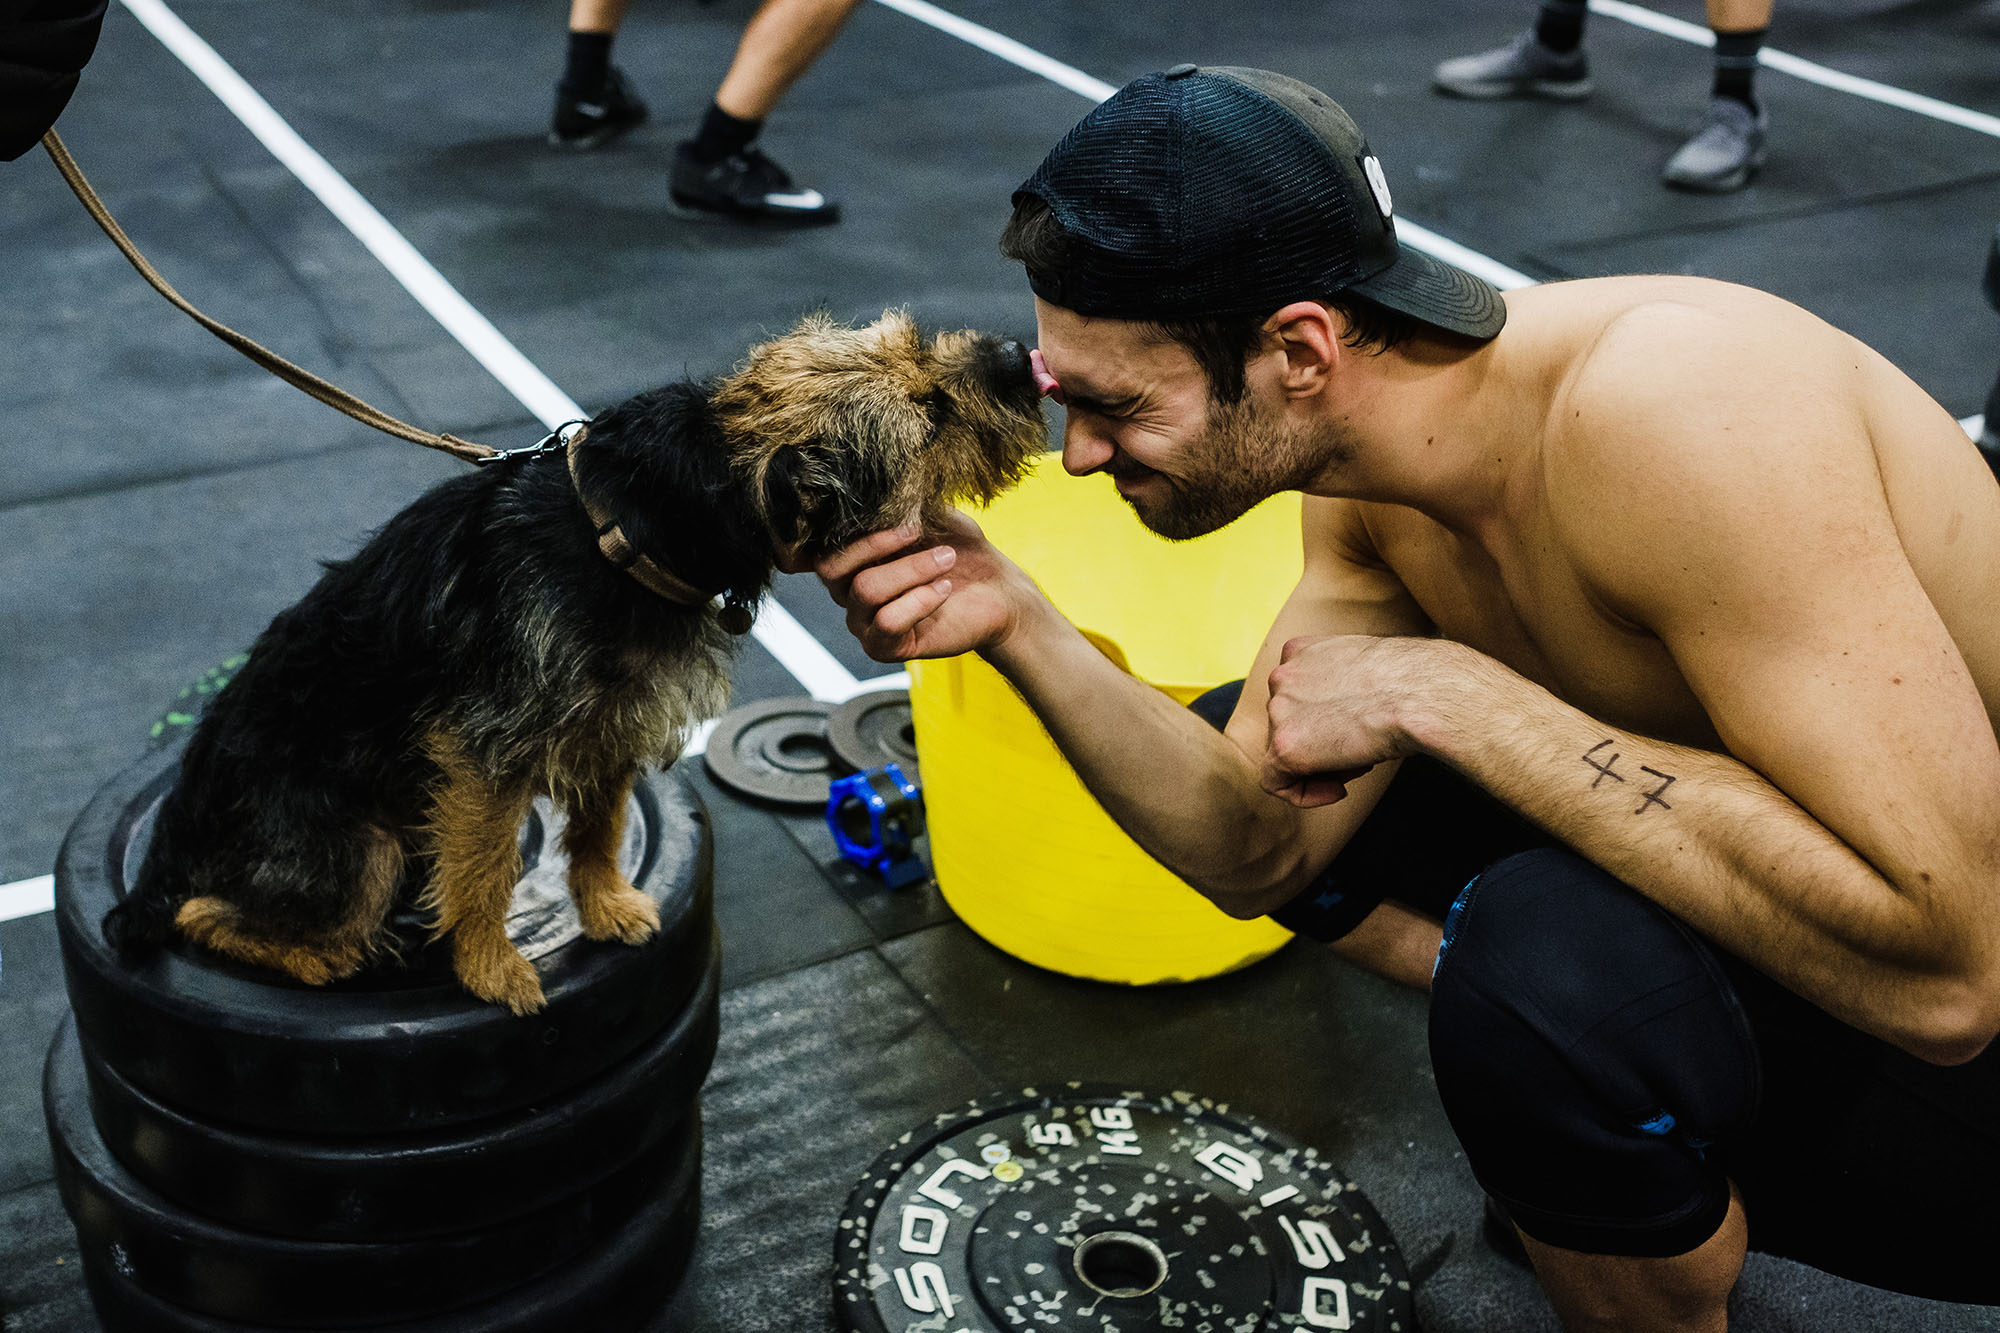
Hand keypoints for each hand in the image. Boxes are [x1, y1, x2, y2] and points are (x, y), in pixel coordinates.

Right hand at [814, 509, 1029, 662]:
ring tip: (946, 559)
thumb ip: (899, 503)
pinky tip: (944, 589)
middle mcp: (847, 592)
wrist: (996, 591)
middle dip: (876, 544)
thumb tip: (877, 484)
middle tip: (917, 531)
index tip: (890, 510)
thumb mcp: (929, 516)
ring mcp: (863, 622)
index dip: (846, 527)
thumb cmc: (958, 550)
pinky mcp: (885, 647)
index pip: (821, 545)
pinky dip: (920, 600)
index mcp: (850, 559)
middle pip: (832, 568)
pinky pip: (889, 621)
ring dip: (911, 569)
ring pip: (866, 590)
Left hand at [1262, 634, 1439, 807]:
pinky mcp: (1284, 747)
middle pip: (1289, 724)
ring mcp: (1279, 711)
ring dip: (1322, 764)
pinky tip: (1337, 792)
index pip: (1295, 696)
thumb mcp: (1367, 670)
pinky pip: (1275, 782)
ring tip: (1361, 762)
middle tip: (1361, 750)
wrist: (1422, 693)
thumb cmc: (1414, 683)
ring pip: (1286, 752)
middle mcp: (1282, 676)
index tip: (1351, 731)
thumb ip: (1341, 686)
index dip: (1322, 720)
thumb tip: (1343, 716)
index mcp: (1300, 652)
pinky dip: (1303, 794)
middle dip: (1323, 743)